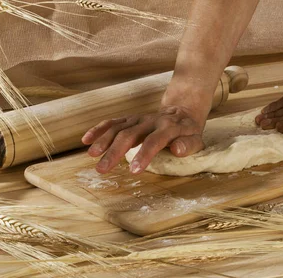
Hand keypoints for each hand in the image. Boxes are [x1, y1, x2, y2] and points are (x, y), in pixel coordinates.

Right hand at [81, 105, 204, 173]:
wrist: (182, 111)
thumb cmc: (188, 132)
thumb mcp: (196, 140)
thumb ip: (188, 145)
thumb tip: (178, 149)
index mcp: (168, 128)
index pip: (154, 141)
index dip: (144, 155)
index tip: (134, 171)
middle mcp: (150, 121)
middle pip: (130, 134)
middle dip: (114, 151)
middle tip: (102, 169)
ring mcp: (138, 119)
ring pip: (118, 128)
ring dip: (103, 141)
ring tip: (91, 156)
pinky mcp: (130, 119)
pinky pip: (113, 122)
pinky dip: (99, 129)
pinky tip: (86, 140)